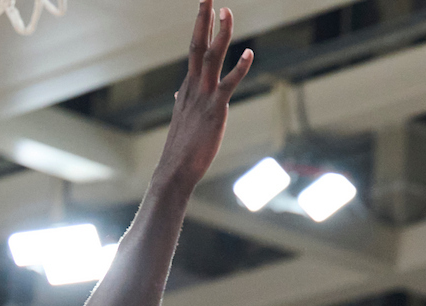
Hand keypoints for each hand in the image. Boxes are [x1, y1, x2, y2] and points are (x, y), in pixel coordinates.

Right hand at [153, 3, 252, 195]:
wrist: (175, 169)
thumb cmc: (181, 148)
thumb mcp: (181, 119)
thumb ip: (183, 102)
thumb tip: (178, 93)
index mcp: (187, 87)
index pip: (194, 49)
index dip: (200, 27)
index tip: (205, 7)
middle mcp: (193, 86)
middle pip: (197, 44)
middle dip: (204, 19)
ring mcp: (203, 96)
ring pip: (211, 57)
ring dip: (220, 33)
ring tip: (227, 11)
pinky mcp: (215, 109)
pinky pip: (229, 84)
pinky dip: (240, 67)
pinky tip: (250, 53)